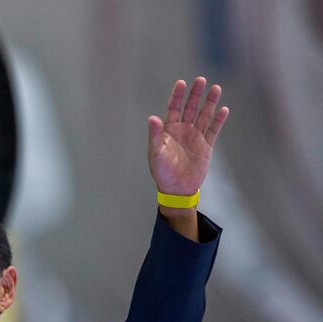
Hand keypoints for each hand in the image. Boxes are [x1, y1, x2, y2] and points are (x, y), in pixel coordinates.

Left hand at [147, 77, 228, 195]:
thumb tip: (152, 118)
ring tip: (216, 88)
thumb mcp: (156, 153)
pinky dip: (219, 120)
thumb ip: (155, 135)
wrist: (177, 189)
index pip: (173, 108)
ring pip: (204, 116)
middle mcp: (182, 130)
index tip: (181, 82)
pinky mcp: (206, 146)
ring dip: (210, 103)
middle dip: (195, 94)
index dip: (177, 96)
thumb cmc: (162, 172)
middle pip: (190, 108)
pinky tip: (223, 109)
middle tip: (201, 79)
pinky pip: (214, 130)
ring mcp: (195, 137)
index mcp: (168, 130)